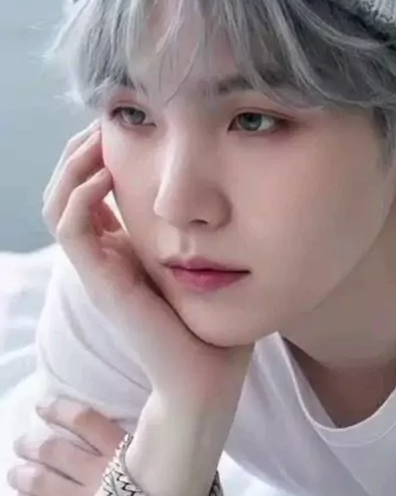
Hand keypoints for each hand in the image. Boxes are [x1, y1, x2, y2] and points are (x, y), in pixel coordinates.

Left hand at [7, 399, 232, 495]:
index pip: (86, 420)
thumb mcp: (197, 475)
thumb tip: (167, 437)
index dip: (59, 410)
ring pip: (38, 484)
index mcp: (130, 456)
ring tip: (15, 474)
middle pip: (53, 450)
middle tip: (21, 443)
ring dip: (21, 476)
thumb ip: (175, 455)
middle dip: (32, 443)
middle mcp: (102, 478)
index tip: (43, 406)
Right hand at [42, 123, 251, 414]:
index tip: (132, 120)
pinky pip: (70, 227)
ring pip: (58, 201)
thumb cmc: (217, 326)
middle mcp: (105, 256)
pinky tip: (108, 172)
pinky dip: (80, 193)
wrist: (207, 379)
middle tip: (110, 116)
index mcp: (125, 249)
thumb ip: (212, 231)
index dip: (101, 151)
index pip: (92, 188)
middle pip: (68, 187)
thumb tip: (237, 190)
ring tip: (101, 135)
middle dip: (83, 147)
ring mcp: (98, 269)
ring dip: (74, 163)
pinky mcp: (100, 281)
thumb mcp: (213, 263)